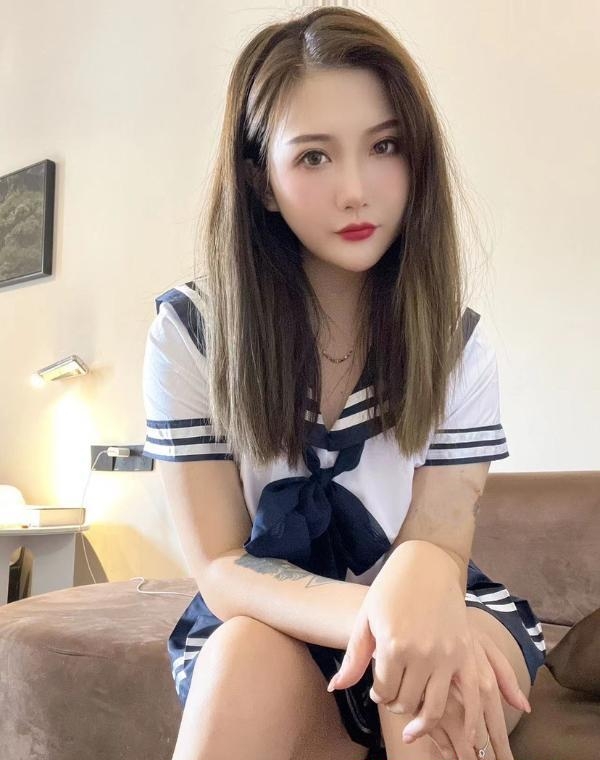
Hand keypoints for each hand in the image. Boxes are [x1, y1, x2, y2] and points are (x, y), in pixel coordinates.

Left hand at [327, 541, 481, 744]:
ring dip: (421, 719)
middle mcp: (421, 654)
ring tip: (413, 717)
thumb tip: (334, 689)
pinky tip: (457, 731)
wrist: (427, 564)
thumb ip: (354, 657)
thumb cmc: (391, 588)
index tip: (377, 689)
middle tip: (393, 695)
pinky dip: (466, 721)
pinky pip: (470, 697)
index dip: (378, 694)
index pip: (383, 691)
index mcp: (393, 644)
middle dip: (395, 704)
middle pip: (406, 701)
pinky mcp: (466, 652)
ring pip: (433, 707)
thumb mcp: (366, 618)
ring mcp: (447, 655)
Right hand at [426, 630, 526, 759]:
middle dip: (486, 757)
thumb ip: (505, 676)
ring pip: (455, 738)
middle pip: (478, 738)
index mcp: (483, 680)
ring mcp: (441, 694)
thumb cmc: (456, 626)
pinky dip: (439, 744)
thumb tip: (525, 708)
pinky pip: (431, 728)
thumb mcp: (485, 645)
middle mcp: (464, 690)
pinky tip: (444, 753)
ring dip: (462, 755)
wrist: (425, 602)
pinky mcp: (418, 692)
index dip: (502, 750)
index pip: (496, 726)